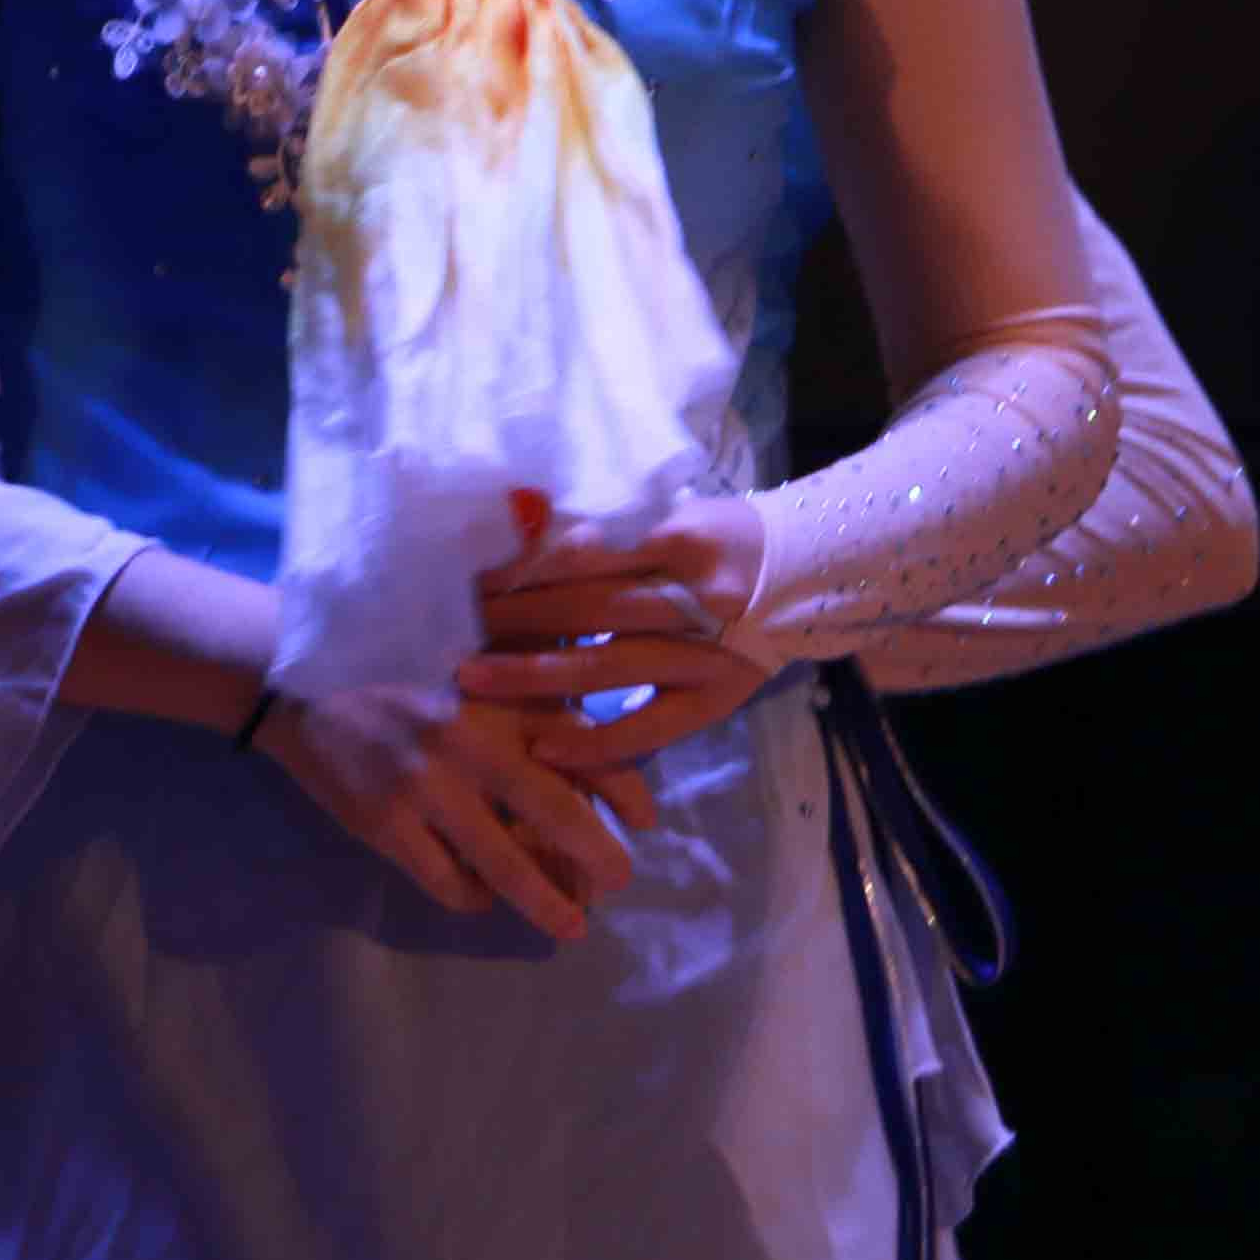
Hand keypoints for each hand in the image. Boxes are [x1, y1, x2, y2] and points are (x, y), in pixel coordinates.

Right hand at [254, 680, 640, 940]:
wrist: (292, 674)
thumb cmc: (391, 654)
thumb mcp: (466, 646)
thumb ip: (526, 671)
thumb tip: (591, 708)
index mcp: (498, 694)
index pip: (584, 746)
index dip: (625, 790)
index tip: (647, 821)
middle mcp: (471, 742)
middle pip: (556, 813)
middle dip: (598, 857)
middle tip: (617, 884)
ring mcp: (425, 789)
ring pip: (502, 864)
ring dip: (544, 902)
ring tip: (569, 926)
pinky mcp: (384, 824)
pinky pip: (443, 880)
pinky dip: (473, 898)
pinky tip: (485, 900)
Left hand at [461, 488, 776, 771]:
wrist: (810, 575)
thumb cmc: (724, 540)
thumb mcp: (673, 514)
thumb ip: (611, 532)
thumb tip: (527, 533)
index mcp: (677, 542)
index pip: (583, 555)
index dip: (521, 569)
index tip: (467, 578)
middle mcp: (690, 598)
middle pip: (585, 608)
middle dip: (512, 619)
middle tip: (449, 627)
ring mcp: (702, 654)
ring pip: (604, 666)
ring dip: (532, 675)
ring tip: (471, 680)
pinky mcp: (711, 701)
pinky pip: (645, 727)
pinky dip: (594, 740)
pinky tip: (542, 746)